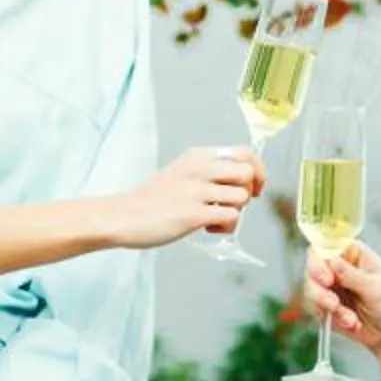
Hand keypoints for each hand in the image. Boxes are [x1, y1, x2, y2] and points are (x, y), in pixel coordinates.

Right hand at [112, 145, 264, 249]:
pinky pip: (230, 217)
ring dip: (235, 212)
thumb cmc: (154, 200)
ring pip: (242, 197)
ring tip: (214, 218)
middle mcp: (199, 168)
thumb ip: (209, 172)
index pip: (244, 152)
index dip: (257, 170)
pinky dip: (225, 227)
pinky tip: (207, 228)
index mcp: (198, 156)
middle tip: (232, 204)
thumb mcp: (183, 172)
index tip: (254, 187)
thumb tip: (243, 181)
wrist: (122, 216)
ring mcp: (195, 191)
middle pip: (248, 172)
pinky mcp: (192, 214)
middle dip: (249, 192)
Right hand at [305, 238, 380, 367]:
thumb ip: (353, 276)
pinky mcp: (327, 307)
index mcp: (351, 253)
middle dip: (319, 289)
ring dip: (328, 308)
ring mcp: (331, 288)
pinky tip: (352, 324)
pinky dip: (333, 319)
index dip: (319, 260)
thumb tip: (332, 261)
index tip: (327, 278)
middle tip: (333, 304)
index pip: (324, 247)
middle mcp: (337, 267)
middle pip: (312, 269)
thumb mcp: (377, 288)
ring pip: (311, 291)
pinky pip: (318, 311)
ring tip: (350, 319)